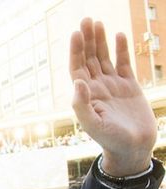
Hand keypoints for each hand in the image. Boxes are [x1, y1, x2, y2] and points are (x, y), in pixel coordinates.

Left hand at [69, 18, 156, 173]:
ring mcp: (113, 86)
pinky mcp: (129, 87)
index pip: (77, 68)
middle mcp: (97, 88)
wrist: (132, 148)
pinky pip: (123, 64)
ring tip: (97, 23)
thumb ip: (82, 104)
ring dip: (100, 41)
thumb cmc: (109, 140)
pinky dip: (121, 50)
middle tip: (86, 20)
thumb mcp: (92, 124)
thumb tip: (77, 82)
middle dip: (87, 40)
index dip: (76, 51)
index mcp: (85, 95)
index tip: (76, 34)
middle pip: (89, 59)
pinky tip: (118, 35)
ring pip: (104, 58)